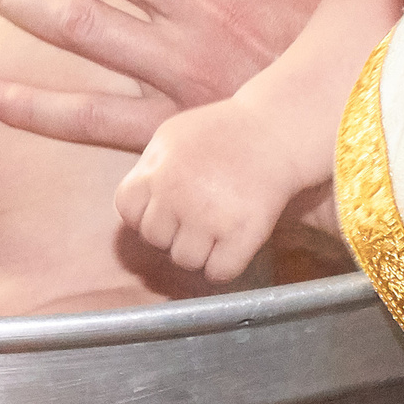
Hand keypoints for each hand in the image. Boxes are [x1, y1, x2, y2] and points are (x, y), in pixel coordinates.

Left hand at [115, 96, 311, 280]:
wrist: (275, 131)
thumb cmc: (223, 131)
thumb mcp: (172, 136)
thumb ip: (149, 168)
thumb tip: (137, 205)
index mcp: (157, 171)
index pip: (128, 211)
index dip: (145, 212)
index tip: (165, 208)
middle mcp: (178, 196)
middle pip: (154, 239)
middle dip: (172, 232)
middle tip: (195, 219)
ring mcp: (210, 217)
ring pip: (185, 260)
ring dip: (198, 252)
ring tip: (214, 232)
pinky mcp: (242, 234)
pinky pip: (219, 272)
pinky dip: (224, 266)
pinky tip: (231, 247)